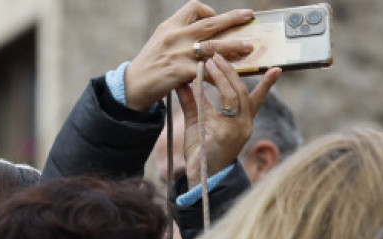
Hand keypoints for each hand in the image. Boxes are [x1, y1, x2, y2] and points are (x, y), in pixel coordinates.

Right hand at [124, 1, 257, 110]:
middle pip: (209, 23)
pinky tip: (231, 76)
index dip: (210, 11)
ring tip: (249, 47)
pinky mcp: (180, 71)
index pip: (193, 8)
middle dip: (232, 19)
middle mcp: (175, 36)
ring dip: (233, 46)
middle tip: (248, 16)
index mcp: (170, 26)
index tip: (219, 19)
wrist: (133, 86)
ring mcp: (178, 53)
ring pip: (212, 46)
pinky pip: (206, 71)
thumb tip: (206, 36)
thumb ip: (181, 36)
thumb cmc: (151, 65)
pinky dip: (220, 73)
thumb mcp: (162, 42)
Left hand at [177, 53, 280, 182]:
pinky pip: (221, 107)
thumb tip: (184, 80)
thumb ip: (193, 101)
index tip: (276, 68)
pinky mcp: (227, 134)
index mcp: (242, 122)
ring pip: (235, 95)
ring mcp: (238, 129)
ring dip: (222, 76)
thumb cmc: (201, 152)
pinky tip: (199, 80)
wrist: (201, 179)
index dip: (266, 83)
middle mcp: (245, 124)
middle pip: (242, 91)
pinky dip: (209, 91)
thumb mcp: (197, 122)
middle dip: (231, 71)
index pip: (256, 98)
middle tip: (218, 55)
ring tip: (210, 62)